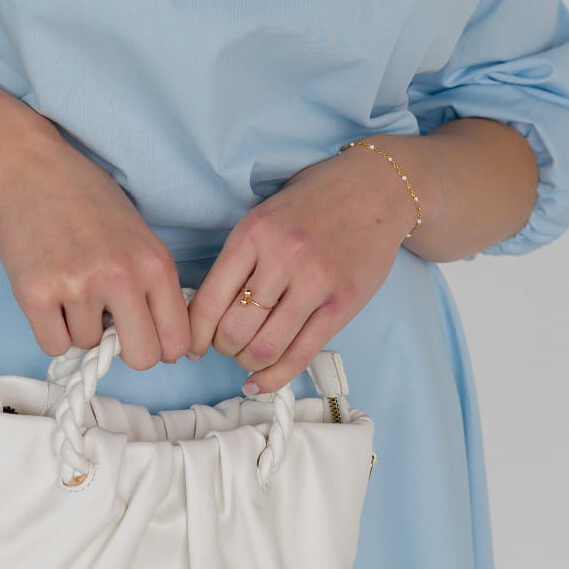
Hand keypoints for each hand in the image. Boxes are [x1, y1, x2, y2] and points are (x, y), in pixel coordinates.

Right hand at [0, 122, 192, 371]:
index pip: (176, 340)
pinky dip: (52, 330)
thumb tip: (163, 340)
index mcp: (154, 262)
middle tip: (110, 325)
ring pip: (89, 346)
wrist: (30, 167)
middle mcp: (121, 277)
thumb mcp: (138, 233)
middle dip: (126, 349)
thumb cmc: (85, 196)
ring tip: (69, 286)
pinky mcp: (35, 294)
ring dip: (81, 327)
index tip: (148, 338)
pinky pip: (53, 345)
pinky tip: (50, 298)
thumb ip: (151, 282)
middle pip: (142, 358)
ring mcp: (77, 287)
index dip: (162, 346)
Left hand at [186, 142, 416, 394]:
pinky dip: (276, 376)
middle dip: (222, 348)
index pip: (209, 299)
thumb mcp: (264, 215)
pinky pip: (302, 354)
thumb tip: (205, 310)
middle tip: (226, 346)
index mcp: (253, 233)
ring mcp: (315, 283)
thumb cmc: (313, 201)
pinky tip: (261, 381)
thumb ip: (239, 258)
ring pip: (265, 347)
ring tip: (249, 356)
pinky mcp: (342, 304)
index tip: (192, 345)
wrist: (376, 187)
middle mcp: (282, 258)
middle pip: (234, 329)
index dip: (194, 333)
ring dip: (248, 362)